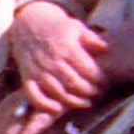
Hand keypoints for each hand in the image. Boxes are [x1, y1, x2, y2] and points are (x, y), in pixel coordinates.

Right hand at [6, 0, 108, 114]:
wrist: (27, 24)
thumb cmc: (57, 27)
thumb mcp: (76, 27)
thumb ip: (92, 38)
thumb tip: (105, 49)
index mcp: (66, 47)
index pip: (87, 69)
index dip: (99, 79)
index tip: (106, 82)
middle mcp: (51, 60)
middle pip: (74, 83)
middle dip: (90, 92)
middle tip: (99, 93)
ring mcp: (38, 70)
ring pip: (58, 92)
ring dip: (74, 101)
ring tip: (86, 102)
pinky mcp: (27, 78)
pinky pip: (34, 96)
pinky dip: (45, 106)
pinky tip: (58, 109)